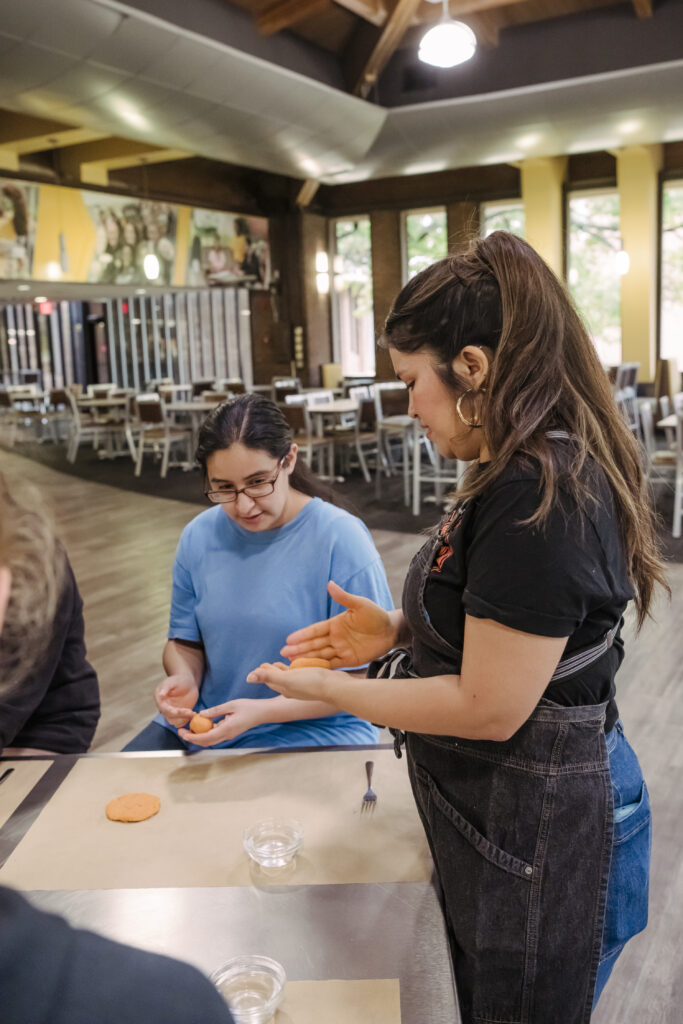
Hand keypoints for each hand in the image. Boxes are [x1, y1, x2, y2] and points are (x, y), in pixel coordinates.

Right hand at [154, 674, 198, 727]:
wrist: (188, 683)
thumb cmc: (180, 680)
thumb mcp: (173, 681)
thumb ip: (166, 687)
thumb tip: (160, 695)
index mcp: (159, 699)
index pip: (164, 709)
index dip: (174, 712)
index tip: (185, 711)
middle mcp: (163, 707)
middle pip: (169, 717)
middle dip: (181, 716)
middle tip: (192, 712)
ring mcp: (170, 712)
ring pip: (174, 722)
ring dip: (183, 720)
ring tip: (193, 714)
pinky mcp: (177, 715)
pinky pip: (180, 722)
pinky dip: (186, 721)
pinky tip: (193, 715)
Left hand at [176, 698, 267, 746]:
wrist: (263, 713)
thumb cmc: (249, 707)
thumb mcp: (231, 705)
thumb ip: (215, 710)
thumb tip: (201, 714)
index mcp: (227, 729)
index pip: (206, 737)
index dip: (192, 737)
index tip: (183, 733)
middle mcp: (227, 735)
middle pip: (206, 742)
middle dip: (192, 738)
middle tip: (181, 731)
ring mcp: (229, 735)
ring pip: (210, 740)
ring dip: (198, 736)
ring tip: (189, 727)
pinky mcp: (230, 732)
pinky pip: (215, 735)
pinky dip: (206, 732)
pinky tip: (202, 724)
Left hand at [247, 661, 336, 703]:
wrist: (336, 687)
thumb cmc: (312, 683)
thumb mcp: (287, 678)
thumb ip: (268, 676)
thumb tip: (248, 677)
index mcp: (284, 688)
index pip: (269, 679)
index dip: (263, 672)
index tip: (261, 665)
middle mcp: (293, 688)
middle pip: (278, 678)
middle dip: (272, 671)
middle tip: (267, 664)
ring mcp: (303, 685)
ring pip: (290, 676)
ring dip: (284, 670)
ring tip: (280, 664)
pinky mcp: (313, 680)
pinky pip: (301, 673)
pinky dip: (297, 668)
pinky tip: (300, 664)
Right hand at [281, 581, 397, 667]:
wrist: (392, 631)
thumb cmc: (376, 615)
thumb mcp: (360, 605)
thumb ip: (344, 597)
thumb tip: (329, 584)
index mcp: (335, 624)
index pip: (315, 630)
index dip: (302, 635)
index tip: (289, 639)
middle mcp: (336, 637)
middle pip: (314, 644)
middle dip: (299, 649)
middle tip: (283, 654)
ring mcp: (341, 649)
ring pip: (320, 655)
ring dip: (307, 659)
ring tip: (291, 664)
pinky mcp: (349, 660)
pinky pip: (332, 664)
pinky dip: (321, 668)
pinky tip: (310, 671)